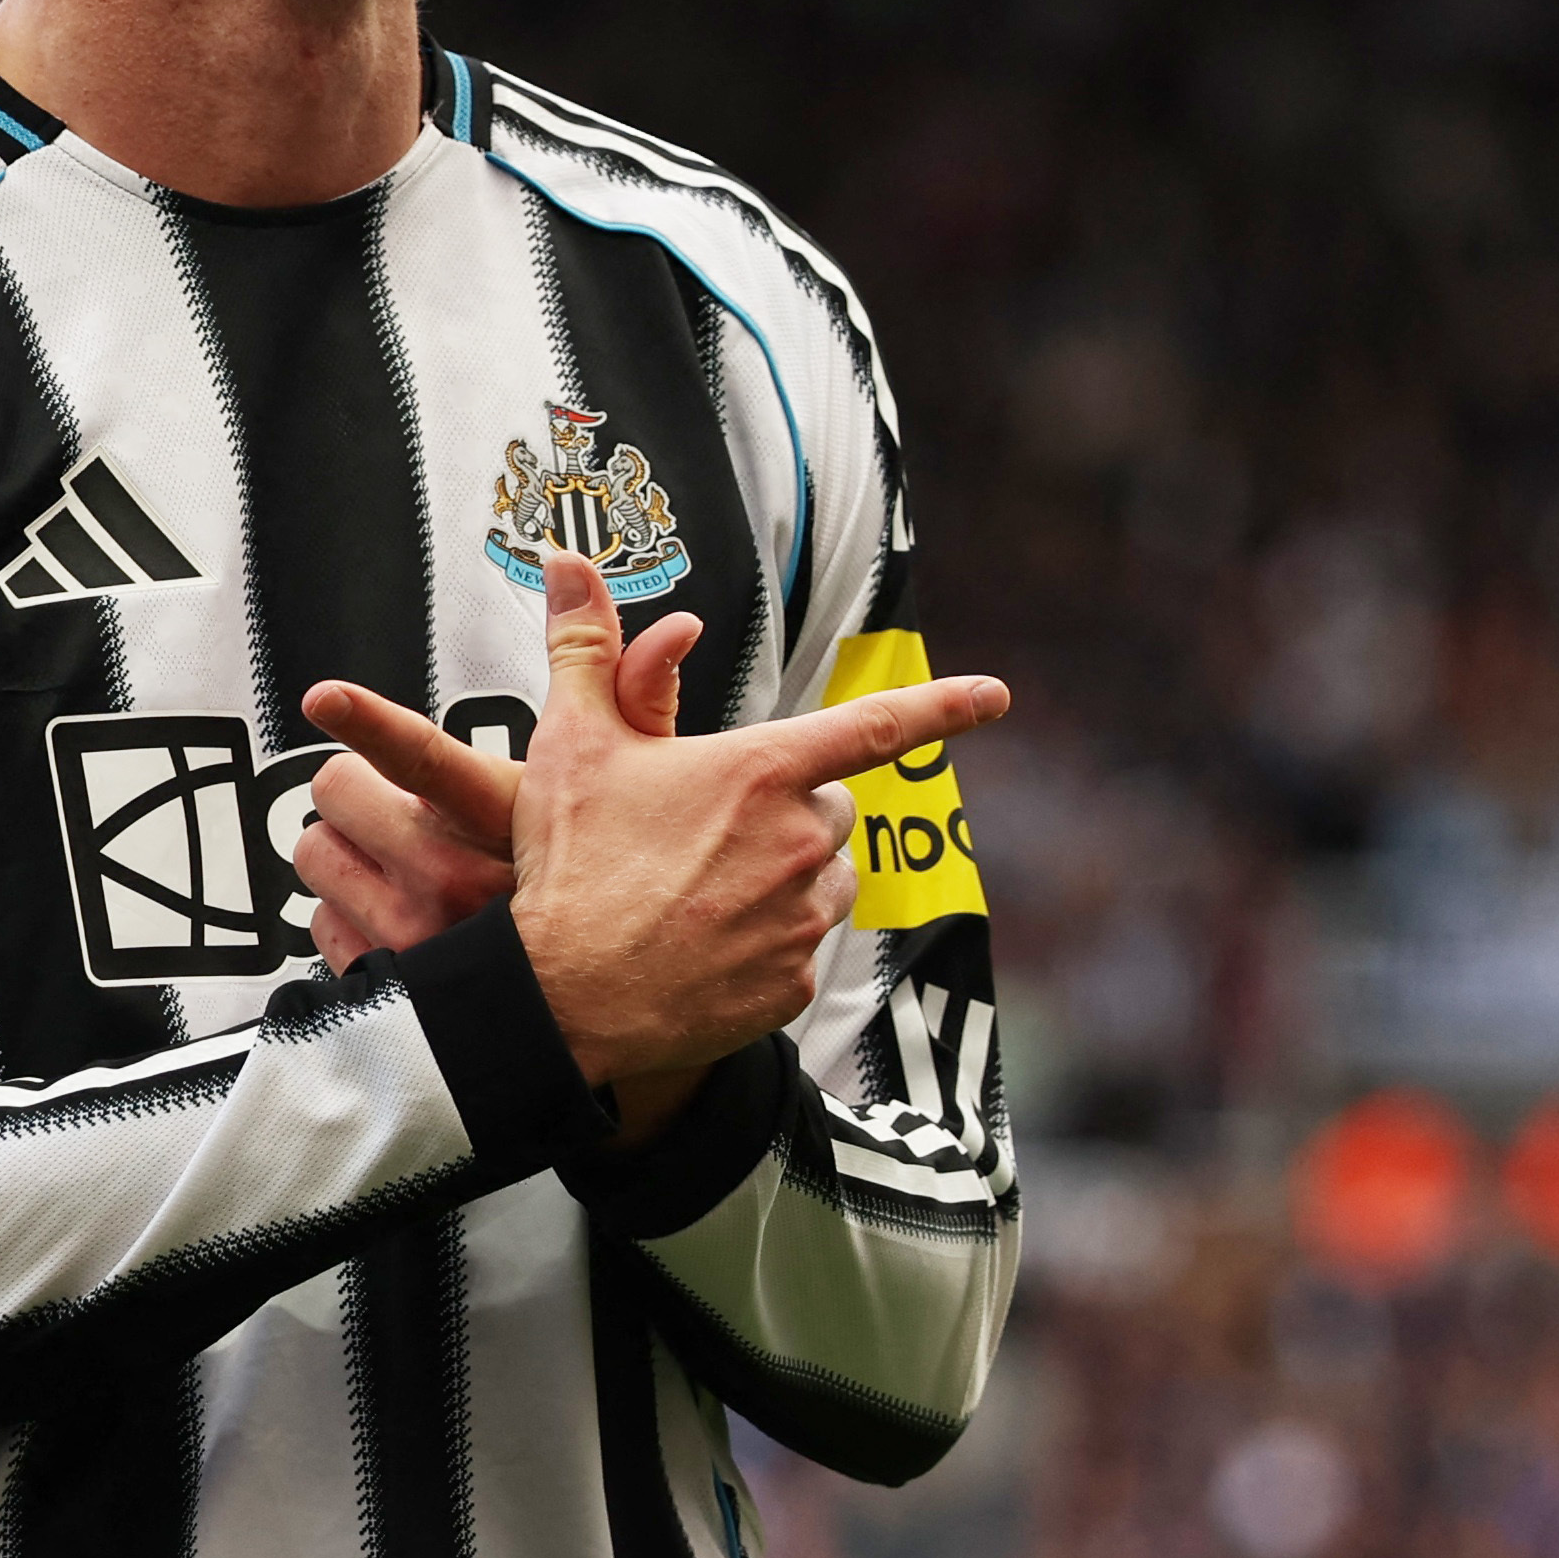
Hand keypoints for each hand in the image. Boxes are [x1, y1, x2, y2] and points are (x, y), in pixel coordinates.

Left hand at [291, 602, 702, 969]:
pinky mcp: (385, 986)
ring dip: (347, 855)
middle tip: (397, 804)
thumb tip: (676, 627)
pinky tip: (400, 923)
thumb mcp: (637, 794)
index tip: (325, 698)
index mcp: (512, 823)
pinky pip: (318, 928)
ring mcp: (418, 943)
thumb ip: (634, 693)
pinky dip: (348, 919)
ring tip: (402, 867)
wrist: (603, 1025)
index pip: (431, 762)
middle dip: (357, 789)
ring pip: (315, 858)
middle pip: (340, 791)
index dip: (371, 724)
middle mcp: (459, 883)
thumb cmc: (617, 896)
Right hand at [305, 548, 1006, 1109]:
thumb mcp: (572, 742)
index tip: (996, 696)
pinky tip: (703, 947)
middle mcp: (800, 842)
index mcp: (761, 773)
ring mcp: (803, 917)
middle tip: (709, 831)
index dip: (943, 706)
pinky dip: (766, 943)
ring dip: (788, 876)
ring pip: (825, 879)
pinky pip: (802, 947)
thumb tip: (564, 560)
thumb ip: (585, 646)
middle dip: (789, 811)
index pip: (875, 727)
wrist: (562, 997)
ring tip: (704, 890)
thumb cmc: (570, 862)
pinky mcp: (794, 984)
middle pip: (830, 808)